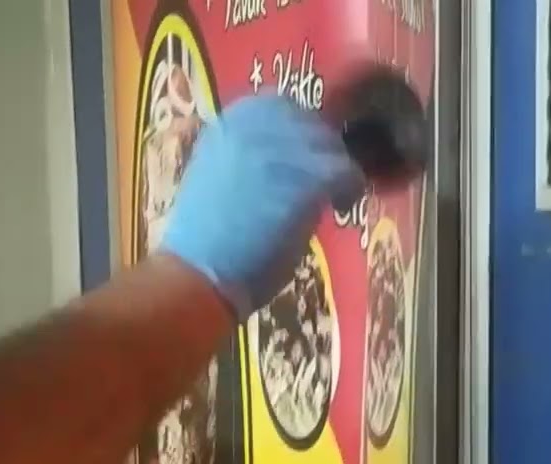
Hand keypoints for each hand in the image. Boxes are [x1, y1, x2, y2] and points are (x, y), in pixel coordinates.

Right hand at [160, 94, 362, 317]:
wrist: (199, 271)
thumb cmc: (206, 238)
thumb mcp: (219, 174)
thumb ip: (249, 155)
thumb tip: (286, 156)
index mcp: (227, 122)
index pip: (280, 105)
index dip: (300, 131)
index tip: (303, 157)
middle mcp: (253, 124)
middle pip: (311, 122)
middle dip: (323, 150)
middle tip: (326, 181)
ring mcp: (280, 148)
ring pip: (332, 146)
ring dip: (338, 172)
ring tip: (334, 198)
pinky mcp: (307, 177)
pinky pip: (345, 172)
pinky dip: (350, 190)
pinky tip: (341, 207)